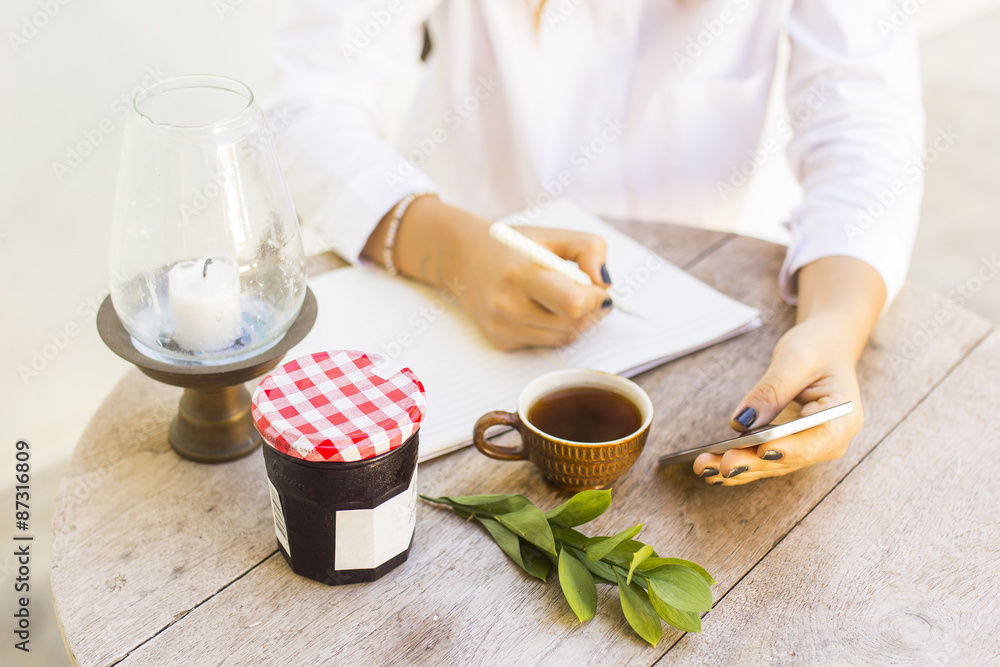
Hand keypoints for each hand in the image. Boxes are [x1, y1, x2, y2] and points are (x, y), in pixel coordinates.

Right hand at [452, 222, 612, 349]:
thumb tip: (605, 284)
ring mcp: (502, 327)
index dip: (595, 298)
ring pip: (563, 338)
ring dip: (575, 321)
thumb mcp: (553, 235)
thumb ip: (589, 249)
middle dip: (591, 310)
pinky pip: (546, 344)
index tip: (596, 286)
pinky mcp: (500, 341)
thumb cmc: (511, 246)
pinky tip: (541, 308)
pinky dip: (554, 329)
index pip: (573, 303)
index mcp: (521, 274)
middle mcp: (507, 305)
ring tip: (564, 297)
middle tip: (588, 292)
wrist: (463, 258)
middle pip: (573, 324)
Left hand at [693, 318, 864, 484]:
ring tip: (705, 467)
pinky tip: (710, 467)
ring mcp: (807, 447)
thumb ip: (772, 391)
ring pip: (771, 464)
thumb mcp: (797, 360)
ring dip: (738, 468)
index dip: (792, 449)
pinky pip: (762, 459)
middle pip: (789, 458)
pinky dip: (738, 462)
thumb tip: (742, 423)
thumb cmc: (817, 348)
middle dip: (754, 462)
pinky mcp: (787, 446)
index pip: (820, 441)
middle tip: (723, 463)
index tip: (764, 450)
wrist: (824, 348)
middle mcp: (829, 441)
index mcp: (844, 418)